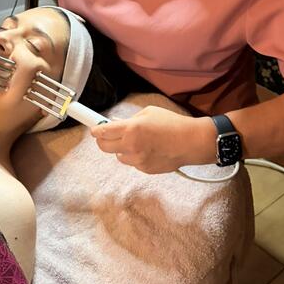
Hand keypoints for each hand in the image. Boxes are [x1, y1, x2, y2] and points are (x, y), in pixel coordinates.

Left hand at [90, 106, 214, 173]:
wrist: (191, 142)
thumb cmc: (173, 124)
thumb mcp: (149, 113)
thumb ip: (131, 119)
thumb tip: (118, 124)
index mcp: (131, 129)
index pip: (103, 132)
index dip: (96, 130)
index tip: (93, 129)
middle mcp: (131, 146)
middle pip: (104, 147)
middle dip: (103, 140)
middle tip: (107, 135)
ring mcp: (138, 160)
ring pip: (118, 156)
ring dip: (121, 149)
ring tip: (136, 141)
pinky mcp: (145, 170)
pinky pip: (132, 162)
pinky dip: (135, 156)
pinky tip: (148, 149)